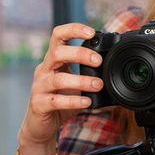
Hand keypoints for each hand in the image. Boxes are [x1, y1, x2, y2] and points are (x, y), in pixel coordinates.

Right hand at [18, 23, 103, 148]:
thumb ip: (90, 76)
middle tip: (98, 61)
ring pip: (58, 79)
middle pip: (56, 52)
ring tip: (98, 85)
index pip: (58, 36)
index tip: (91, 32)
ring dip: (81, 81)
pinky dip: (73, 101)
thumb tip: (116, 74)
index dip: (73, 29)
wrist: (40, 126)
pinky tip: (86, 102)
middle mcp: (44, 70)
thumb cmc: (60, 102)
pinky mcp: (38, 104)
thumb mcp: (75, 85)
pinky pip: (55, 101)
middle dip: (79, 53)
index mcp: (53, 61)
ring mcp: (39, 87)